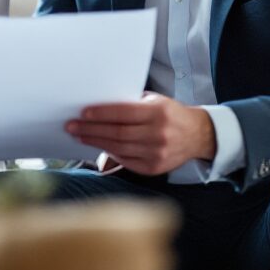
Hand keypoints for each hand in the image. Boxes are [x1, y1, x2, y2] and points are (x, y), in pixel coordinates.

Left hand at [65, 92, 216, 175]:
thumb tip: (100, 107)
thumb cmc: (171, 114)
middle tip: (72, 126)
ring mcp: (156, 153)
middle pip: (117, 133)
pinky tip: (98, 146)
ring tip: (80, 135)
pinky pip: (125, 160)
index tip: (83, 113)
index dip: (101, 114)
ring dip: (96, 142)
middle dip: (91, 129)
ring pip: (119, 148)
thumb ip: (132, 104)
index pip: (123, 113)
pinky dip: (110, 153)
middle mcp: (158, 134)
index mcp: (158, 113)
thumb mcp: (156, 101)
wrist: (197, 135)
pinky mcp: (153, 168)